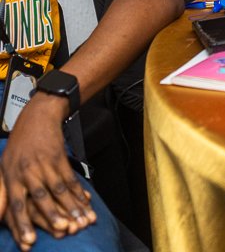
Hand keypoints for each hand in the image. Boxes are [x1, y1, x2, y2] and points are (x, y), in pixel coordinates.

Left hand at [0, 94, 95, 249]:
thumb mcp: (4, 165)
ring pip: (59, 189)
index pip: (16, 203)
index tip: (29, 241)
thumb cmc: (20, 143)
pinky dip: (79, 192)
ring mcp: (45, 163)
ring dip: (71, 206)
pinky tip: (86, 202)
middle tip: (63, 231)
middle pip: (41, 197)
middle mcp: (28, 171)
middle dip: (52, 216)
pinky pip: (70, 178)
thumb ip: (2, 192)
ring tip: (82, 220)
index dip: (22, 223)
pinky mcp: (60, 157)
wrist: (39, 115)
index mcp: (12, 175)